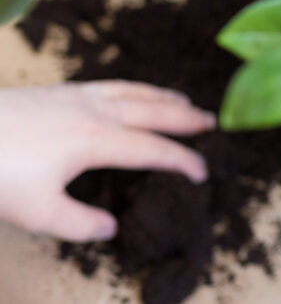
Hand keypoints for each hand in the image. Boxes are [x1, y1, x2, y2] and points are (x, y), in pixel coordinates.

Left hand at [0, 81, 214, 241]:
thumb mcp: (37, 211)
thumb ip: (79, 223)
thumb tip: (110, 227)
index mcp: (97, 140)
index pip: (153, 149)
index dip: (182, 161)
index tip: (202, 173)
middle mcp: (94, 111)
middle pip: (152, 112)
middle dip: (184, 118)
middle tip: (212, 122)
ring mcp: (75, 96)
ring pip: (132, 92)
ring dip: (162, 97)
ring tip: (184, 101)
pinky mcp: (57, 91)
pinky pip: (110, 84)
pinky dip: (134, 88)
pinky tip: (130, 93)